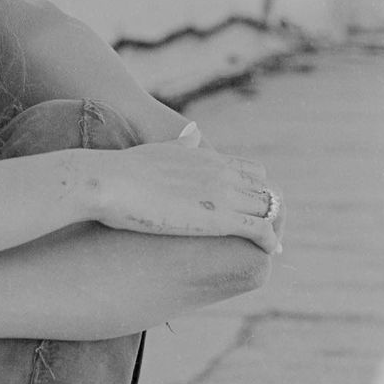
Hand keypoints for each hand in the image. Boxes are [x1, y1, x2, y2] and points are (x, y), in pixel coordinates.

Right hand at [85, 123, 283, 253]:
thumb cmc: (122, 170)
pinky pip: (262, 229)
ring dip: (273, 227)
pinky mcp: (220, 218)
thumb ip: (181, 145)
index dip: (256, 192)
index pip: (254, 172)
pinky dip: (270, 240)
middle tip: (263, 234)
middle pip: (267, 190)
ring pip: (270, 208)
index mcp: (208, 158)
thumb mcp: (159, 149)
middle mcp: (222, 172)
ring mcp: (224, 194)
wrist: (110, 181)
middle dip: (270, 212)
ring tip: (267, 246)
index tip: (252, 210)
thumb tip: (193, 132)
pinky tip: (268, 251)